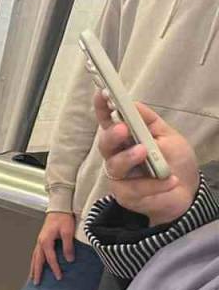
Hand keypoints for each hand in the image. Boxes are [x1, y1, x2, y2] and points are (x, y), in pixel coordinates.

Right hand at [30, 212, 76, 283]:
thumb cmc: (63, 218)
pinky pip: (36, 253)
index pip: (50, 258)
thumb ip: (68, 246)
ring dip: (33, 268)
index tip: (59, 277)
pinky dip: (34, 261)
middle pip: (37, 261)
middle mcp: (40, 242)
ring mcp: (39, 241)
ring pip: (34, 257)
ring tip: (32, 277)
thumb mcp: (68, 232)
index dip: (55, 268)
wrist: (59, 208)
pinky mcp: (41, 240)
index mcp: (46, 241)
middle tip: (36, 283)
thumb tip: (69, 259)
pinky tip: (36, 265)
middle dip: (36, 272)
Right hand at [94, 90, 198, 225]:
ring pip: (115, 166)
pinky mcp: (125, 195)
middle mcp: (117, 156)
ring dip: (129, 158)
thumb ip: (150, 122)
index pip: (108, 122)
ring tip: (144, 152)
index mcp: (126, 139)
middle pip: (105, 144)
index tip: (102, 94)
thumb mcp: (168, 136)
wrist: (186, 192)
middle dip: (112, 136)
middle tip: (122, 129)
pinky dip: (154, 184)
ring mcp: (119, 176)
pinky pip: (133, 188)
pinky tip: (170, 181)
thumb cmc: (174, 162)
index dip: (102, 109)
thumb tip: (133, 104)